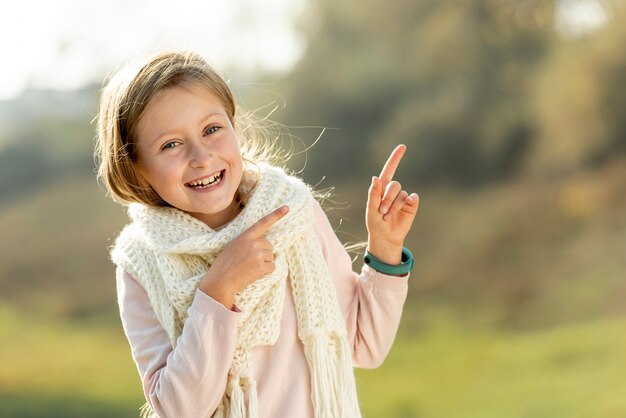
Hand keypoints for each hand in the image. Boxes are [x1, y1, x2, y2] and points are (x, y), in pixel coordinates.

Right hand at [199, 205, 288, 308]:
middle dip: (263, 253)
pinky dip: (265, 272)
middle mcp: (253, 243)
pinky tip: (253, 274)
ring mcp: (258, 254)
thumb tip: (262, 245)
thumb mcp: (233, 247)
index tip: (287, 208)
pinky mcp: (261, 266)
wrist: (220, 281)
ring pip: (271, 256)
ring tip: (249, 268)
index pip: (262, 223)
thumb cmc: (224, 266)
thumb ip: (247, 242)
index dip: (276, 215)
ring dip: (264, 263)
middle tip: (249, 262)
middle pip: (269, 245)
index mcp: (244, 236)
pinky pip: (272, 267)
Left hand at [366, 144, 418, 264]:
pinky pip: (412, 198)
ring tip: (387, 216)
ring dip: (394, 206)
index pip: (389, 170)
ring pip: (401, 194)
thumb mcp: (371, 209)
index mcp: (381, 188)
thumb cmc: (375, 223)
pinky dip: (407, 203)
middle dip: (387, 199)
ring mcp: (403, 198)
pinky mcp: (411, 205)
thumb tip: (375, 177)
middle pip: (394, 185)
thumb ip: (373, 193)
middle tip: (382, 211)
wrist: (386, 237)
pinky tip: (404, 209)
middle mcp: (393, 191)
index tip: (403, 147)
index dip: (395, 158)